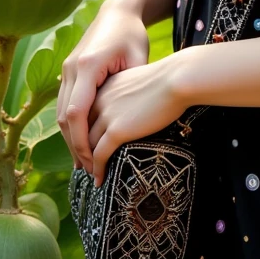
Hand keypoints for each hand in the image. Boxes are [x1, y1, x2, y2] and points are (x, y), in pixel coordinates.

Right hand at [56, 0, 149, 174]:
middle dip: (75, 146)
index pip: (76, 113)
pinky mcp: (69, 71)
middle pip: (64, 117)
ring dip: (71, 138)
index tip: (93, 162)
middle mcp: (71, 68)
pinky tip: (83, 139)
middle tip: (89, 170)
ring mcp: (66, 69)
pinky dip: (72, 124)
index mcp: (88, 66)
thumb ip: (132, 88)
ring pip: (61, 112)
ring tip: (85, 162)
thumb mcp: (138, 58)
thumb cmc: (133, 34)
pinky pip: (65, 103)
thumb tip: (135, 121)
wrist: (118, 11)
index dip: (81, 142)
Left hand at [87, 55, 187, 186]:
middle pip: (82, 129)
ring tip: (93, 174)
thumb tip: (136, 106)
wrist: (177, 79)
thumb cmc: (170, 78)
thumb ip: (131, 93)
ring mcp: (107, 115)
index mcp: (106, 86)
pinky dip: (98, 169)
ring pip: (87, 145)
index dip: (84, 130)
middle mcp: (101, 100)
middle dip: (82, 148)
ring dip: (88, 162)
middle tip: (84, 163)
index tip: (86, 142)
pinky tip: (100, 179)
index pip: (87, 112)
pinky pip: (100, 155)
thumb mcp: (141, 81)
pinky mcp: (117, 130)